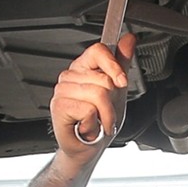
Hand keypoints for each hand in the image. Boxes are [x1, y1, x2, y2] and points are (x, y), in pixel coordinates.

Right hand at [50, 34, 136, 157]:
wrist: (87, 147)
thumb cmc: (100, 120)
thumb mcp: (117, 90)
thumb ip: (122, 63)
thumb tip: (128, 39)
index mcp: (83, 67)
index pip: (98, 50)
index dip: (113, 65)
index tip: (121, 81)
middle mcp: (70, 76)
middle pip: (104, 78)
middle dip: (112, 102)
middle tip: (105, 113)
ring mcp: (62, 90)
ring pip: (98, 94)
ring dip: (105, 115)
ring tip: (98, 121)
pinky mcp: (59, 106)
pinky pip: (89, 109)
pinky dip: (94, 123)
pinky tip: (87, 126)